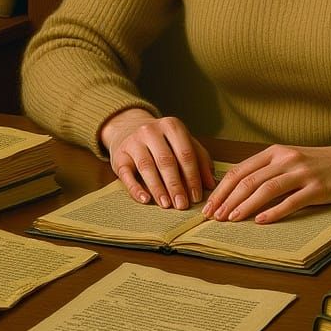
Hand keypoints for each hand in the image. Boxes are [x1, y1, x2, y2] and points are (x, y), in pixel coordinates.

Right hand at [101, 109, 215, 210]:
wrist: (129, 128)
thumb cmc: (163, 141)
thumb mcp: (183, 143)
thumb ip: (200, 160)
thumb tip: (212, 184)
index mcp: (171, 126)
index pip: (186, 153)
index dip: (192, 176)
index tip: (197, 196)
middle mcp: (151, 130)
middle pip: (166, 160)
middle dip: (175, 185)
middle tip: (182, 205)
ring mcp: (133, 142)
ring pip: (147, 167)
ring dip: (158, 188)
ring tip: (166, 205)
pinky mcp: (119, 156)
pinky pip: (126, 174)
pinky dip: (135, 188)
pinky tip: (145, 199)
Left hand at [201, 141, 330, 224]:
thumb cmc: (318, 164)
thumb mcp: (289, 159)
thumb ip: (267, 170)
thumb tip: (236, 190)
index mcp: (275, 151)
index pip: (241, 170)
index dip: (222, 189)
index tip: (209, 206)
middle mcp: (286, 159)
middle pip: (249, 180)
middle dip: (228, 200)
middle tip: (214, 217)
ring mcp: (302, 173)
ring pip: (266, 189)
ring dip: (245, 206)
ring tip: (231, 220)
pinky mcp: (317, 188)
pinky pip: (291, 201)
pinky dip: (273, 212)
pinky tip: (260, 221)